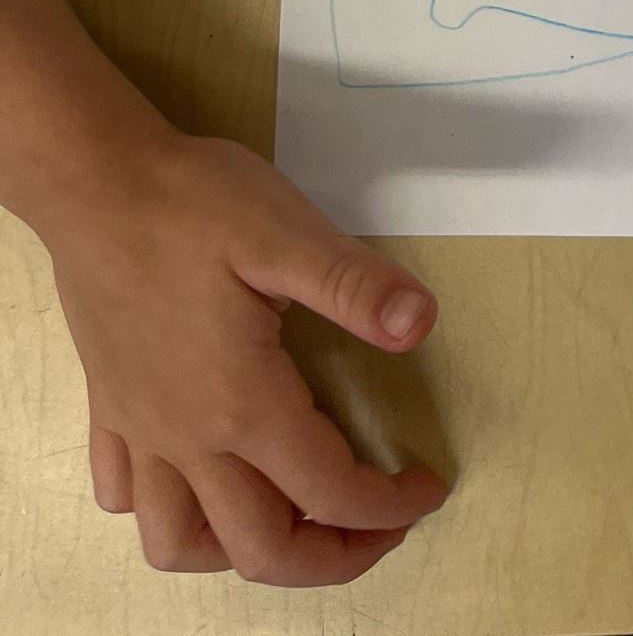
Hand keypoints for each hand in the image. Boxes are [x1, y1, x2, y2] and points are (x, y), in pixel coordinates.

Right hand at [41, 120, 445, 585]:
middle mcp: (187, 436)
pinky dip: (165, 509)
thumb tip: (421, 324)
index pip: (327, 489)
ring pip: (178, 543)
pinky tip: (195, 482)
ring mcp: (141, 427)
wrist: (96, 183)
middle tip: (379, 529)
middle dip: (329, 559)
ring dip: (239, 553)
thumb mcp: (288, 232)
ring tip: (290, 521)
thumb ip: (355, 286)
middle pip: (259, 548)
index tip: (427, 488)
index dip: (387, 507)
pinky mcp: (110, 405)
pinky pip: (123, 494)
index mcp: (242, 403)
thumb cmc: (191, 204)